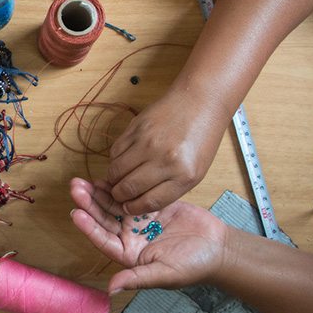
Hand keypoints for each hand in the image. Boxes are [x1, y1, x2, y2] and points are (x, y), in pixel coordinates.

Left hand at [69, 178, 229, 292]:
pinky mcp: (151, 207)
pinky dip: (120, 186)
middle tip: (75, 188)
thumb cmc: (193, 267)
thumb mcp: (164, 274)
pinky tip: (108, 176)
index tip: (77, 214)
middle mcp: (129, 238)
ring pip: (114, 205)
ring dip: (100, 194)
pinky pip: (132, 195)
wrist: (218, 249)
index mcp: (129, 255)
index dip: (90, 228)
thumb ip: (137, 279)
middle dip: (89, 204)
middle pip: (104, 220)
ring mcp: (139, 222)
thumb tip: (110, 289)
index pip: (103, 240)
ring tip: (84, 180)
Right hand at [105, 91, 225, 214]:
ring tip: (118, 180)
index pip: (149, 202)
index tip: (128, 208)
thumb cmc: (200, 140)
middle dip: (119, 196)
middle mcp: (165, 160)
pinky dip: (115, 160)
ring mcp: (148, 142)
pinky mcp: (135, 128)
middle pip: (129, 188)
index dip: (134, 209)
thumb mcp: (195, 172)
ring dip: (113, 179)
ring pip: (116, 171)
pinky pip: (115, 152)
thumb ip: (169, 188)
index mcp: (184, 175)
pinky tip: (122, 161)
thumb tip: (140, 202)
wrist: (200, 103)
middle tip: (119, 195)